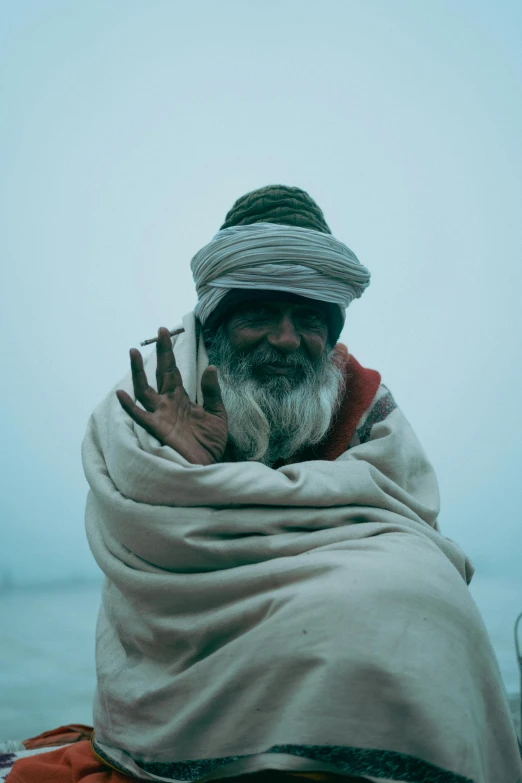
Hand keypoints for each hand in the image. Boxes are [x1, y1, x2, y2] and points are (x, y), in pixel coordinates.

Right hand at [116, 327, 227, 464]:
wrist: (210, 466)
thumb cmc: (211, 443)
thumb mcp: (217, 414)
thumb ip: (213, 392)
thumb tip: (211, 367)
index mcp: (181, 398)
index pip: (172, 370)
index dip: (169, 351)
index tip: (165, 330)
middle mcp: (168, 403)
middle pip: (160, 373)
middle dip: (160, 353)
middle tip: (160, 331)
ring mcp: (161, 415)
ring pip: (145, 390)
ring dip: (138, 372)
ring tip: (133, 353)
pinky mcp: (158, 429)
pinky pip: (141, 417)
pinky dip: (129, 406)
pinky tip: (121, 393)